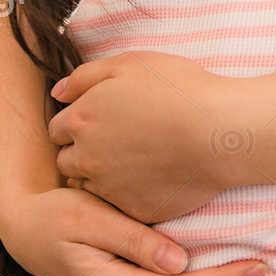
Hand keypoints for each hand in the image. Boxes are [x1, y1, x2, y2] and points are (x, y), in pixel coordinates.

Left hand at [46, 50, 236, 220]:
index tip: (100, 121)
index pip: (57, 129)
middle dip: (82, 152)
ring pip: (88, 186)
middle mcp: (86, 158)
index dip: (76, 123)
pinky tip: (150, 178)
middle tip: (115, 142)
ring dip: (100, 176)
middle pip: (66, 160)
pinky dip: (127, 195)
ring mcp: (109, 189)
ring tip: (132, 162)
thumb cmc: (177, 90)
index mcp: (81, 120)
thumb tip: (58, 92)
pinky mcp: (134, 211)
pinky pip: (119, 206)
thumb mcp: (129, 64)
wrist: (218, 131)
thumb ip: (85, 77)